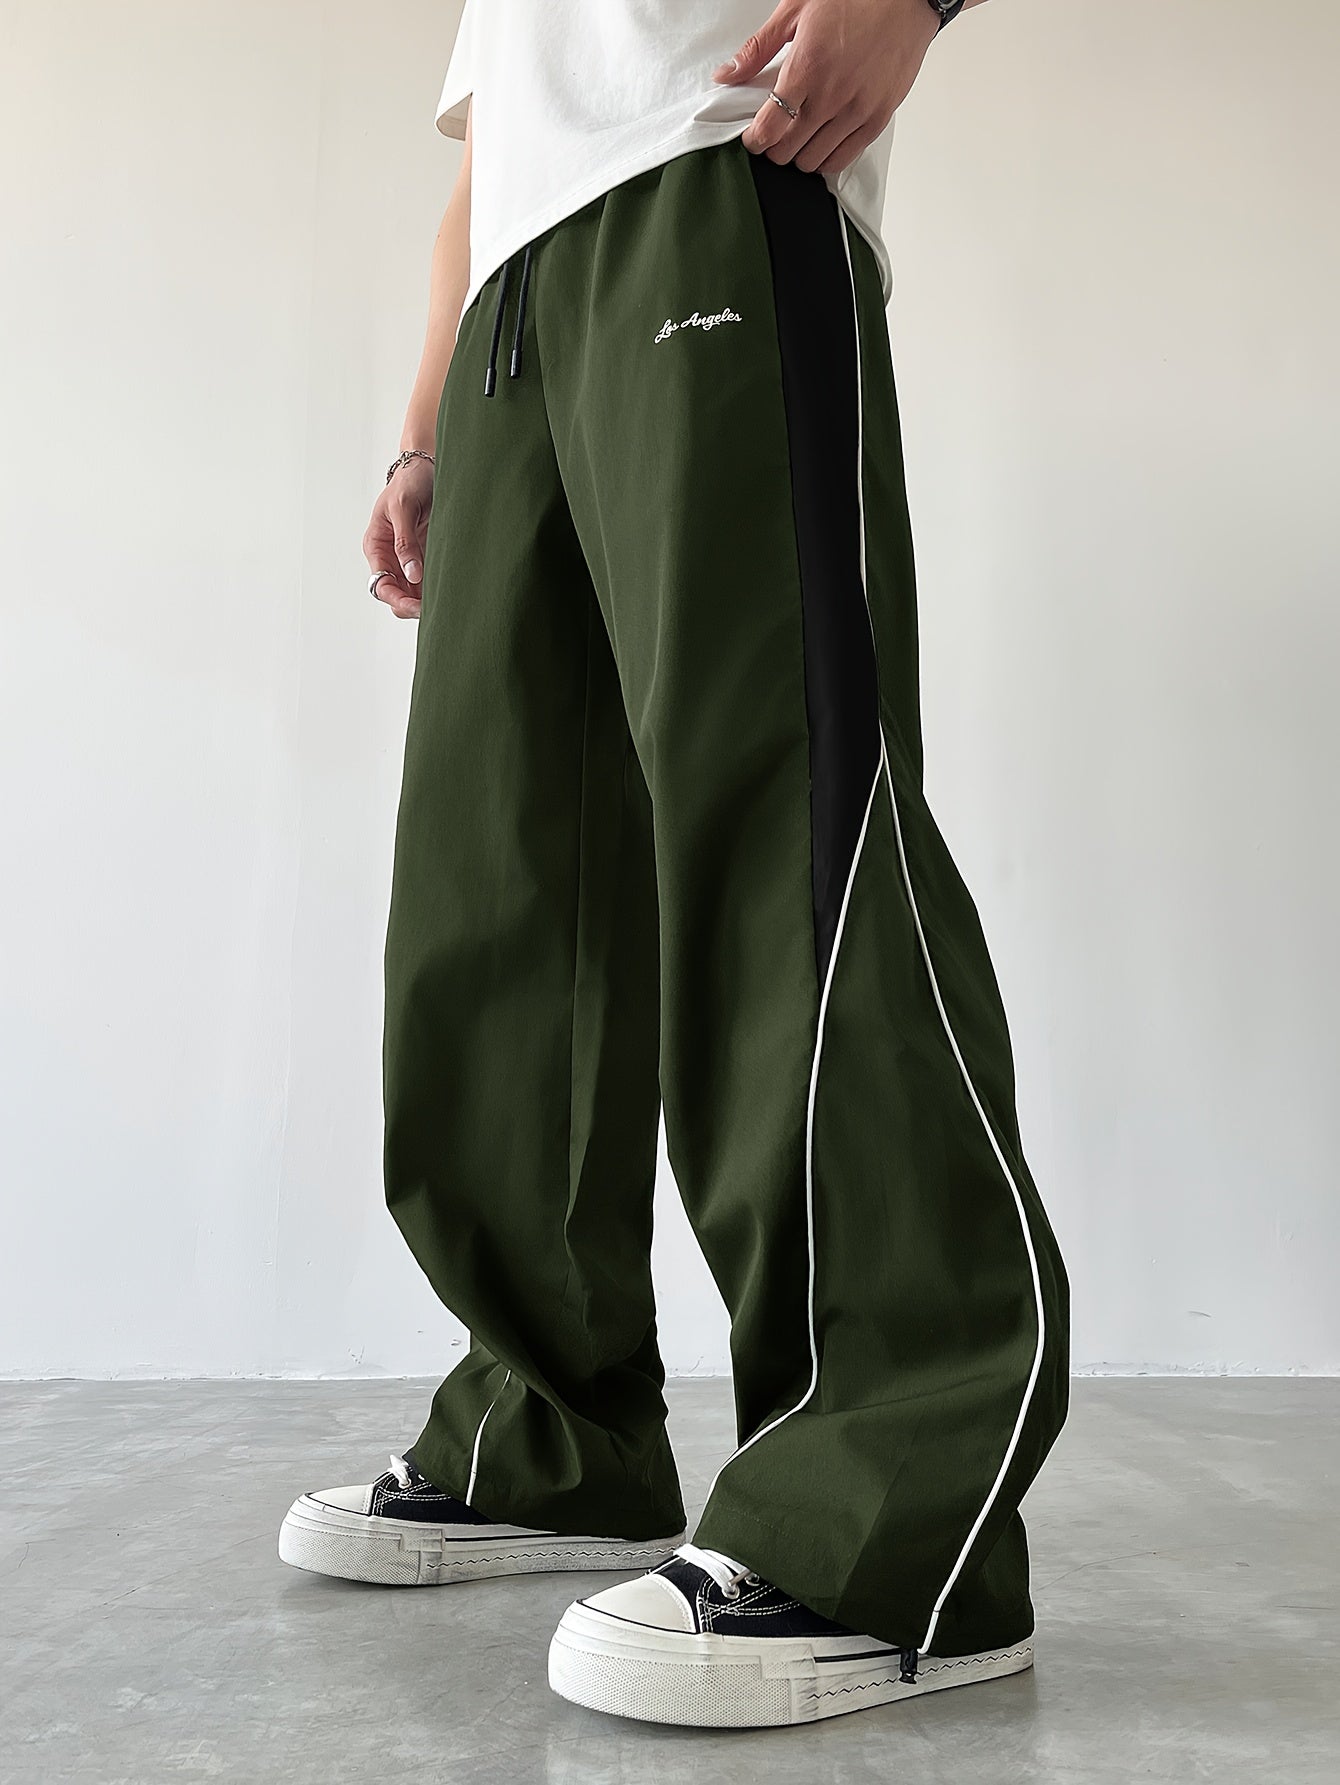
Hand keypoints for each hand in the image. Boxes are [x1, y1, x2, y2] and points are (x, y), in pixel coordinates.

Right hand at [363, 456, 434, 619]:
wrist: (425, 467)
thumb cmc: (409, 482)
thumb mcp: (403, 508)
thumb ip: (405, 542)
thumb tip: (411, 575)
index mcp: (376, 547)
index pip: (381, 585)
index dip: (398, 600)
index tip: (418, 607)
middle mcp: (389, 558)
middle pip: (396, 595)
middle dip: (412, 606)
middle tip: (437, 610)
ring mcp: (407, 559)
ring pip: (412, 593)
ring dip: (427, 601)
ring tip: (448, 604)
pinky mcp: (425, 557)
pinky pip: (428, 581)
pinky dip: (437, 590)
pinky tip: (451, 592)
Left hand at [715, 0, 939, 177]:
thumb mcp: (796, 10)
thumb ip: (758, 48)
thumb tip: (727, 75)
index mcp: (807, 67)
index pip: (769, 128)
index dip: (754, 140)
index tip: (753, 136)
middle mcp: (832, 96)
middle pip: (787, 151)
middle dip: (774, 147)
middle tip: (776, 132)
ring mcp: (856, 111)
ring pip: (813, 161)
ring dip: (800, 153)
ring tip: (800, 134)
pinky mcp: (877, 119)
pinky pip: (843, 159)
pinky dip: (827, 157)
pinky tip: (823, 140)